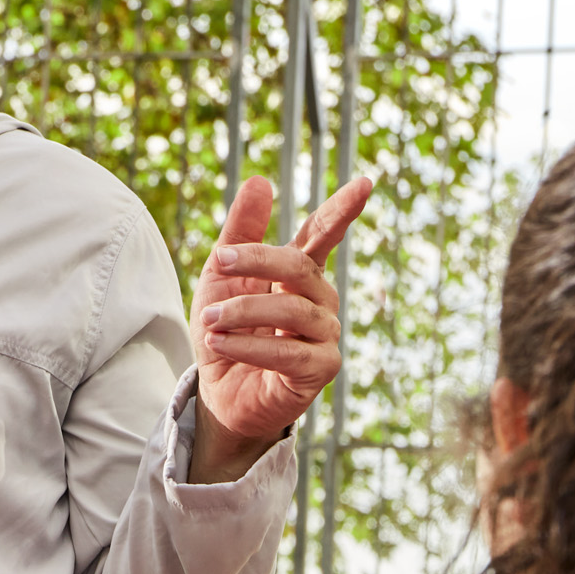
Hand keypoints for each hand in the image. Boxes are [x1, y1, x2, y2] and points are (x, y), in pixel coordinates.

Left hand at [188, 175, 373, 482]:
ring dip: (242, 312)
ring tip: (210, 319)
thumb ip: (240, 232)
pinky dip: (248, 345)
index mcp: (299, 274)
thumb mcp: (222, 278)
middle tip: (218, 263)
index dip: (342, 210)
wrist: (219, 392)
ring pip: (292, 311)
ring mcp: (325, 335)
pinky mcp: (321, 370)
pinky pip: (287, 353)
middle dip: (255, 260)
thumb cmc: (225, 331)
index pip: (322, 235)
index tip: (364, 183)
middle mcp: (320, 300)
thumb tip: (260, 181)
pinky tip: (220, 344)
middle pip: (298, 267)